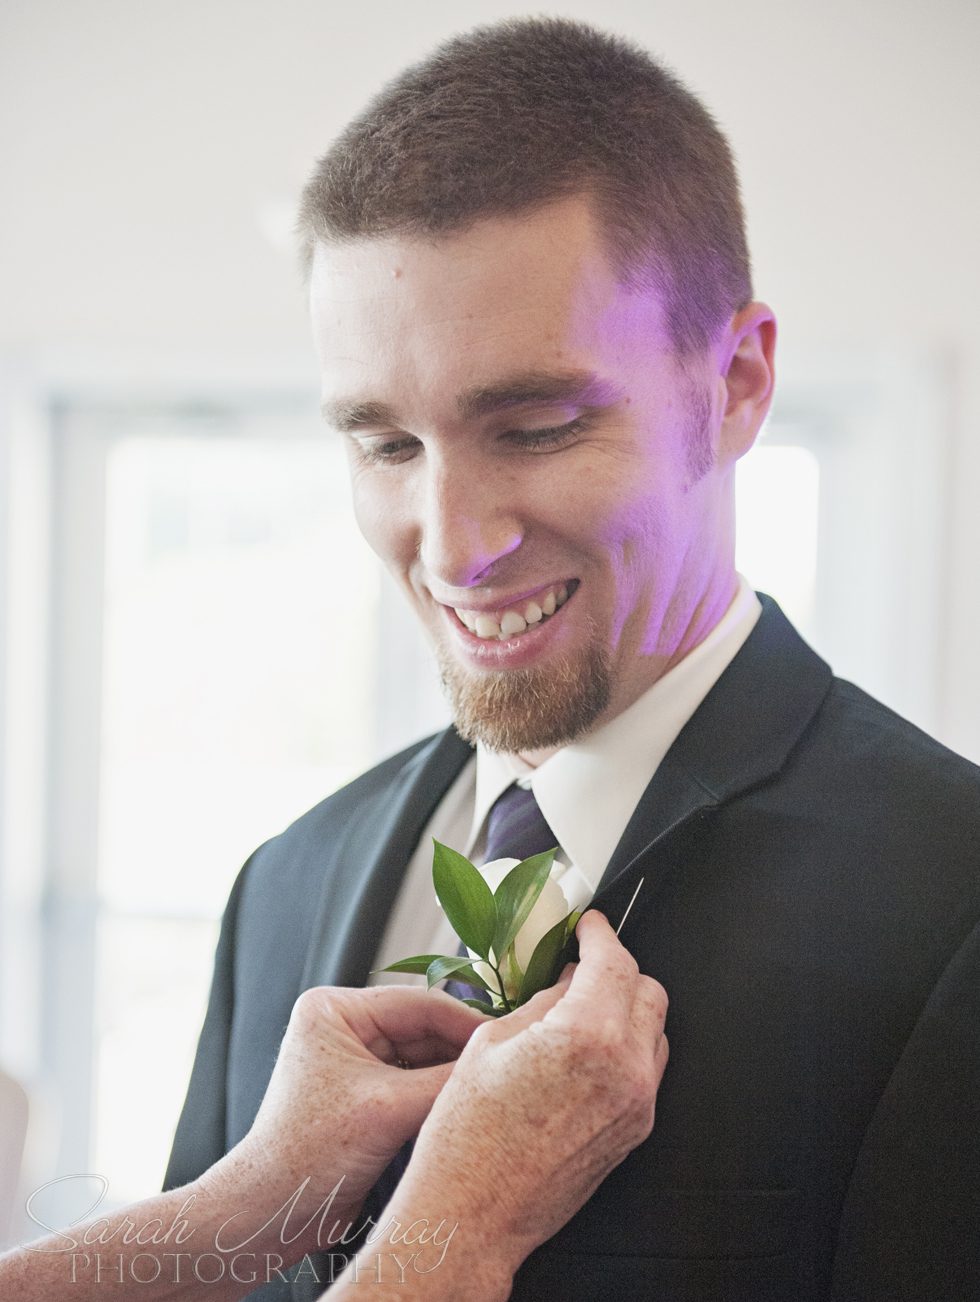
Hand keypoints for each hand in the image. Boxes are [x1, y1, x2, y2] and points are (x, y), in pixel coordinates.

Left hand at [224, 985, 486, 1247]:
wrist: (271, 1213)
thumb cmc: (311, 1152)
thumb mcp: (389, 1108)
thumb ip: (446, 1082)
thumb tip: (500, 1064)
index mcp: (335, 1009)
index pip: (419, 1003)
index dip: (467, 1022)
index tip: (510, 1039)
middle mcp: (344, 1026)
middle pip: (423, 1029)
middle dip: (462, 1052)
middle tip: (510, 1067)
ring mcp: (355, 1061)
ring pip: (423, 1058)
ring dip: (453, 1076)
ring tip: (496, 1089)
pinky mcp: (365, 1095)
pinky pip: (415, 1084)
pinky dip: (439, 1096)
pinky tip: (469, 1106)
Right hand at [382, 910, 667, 1292]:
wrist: (473, 1214)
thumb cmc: (467, 1137)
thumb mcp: (491, 1042)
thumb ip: (544, 1004)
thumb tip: (568, 983)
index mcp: (586, 1037)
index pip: (614, 962)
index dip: (600, 934)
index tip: (590, 927)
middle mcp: (623, 1070)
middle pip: (648, 992)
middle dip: (617, 969)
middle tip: (584, 966)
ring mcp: (635, 1106)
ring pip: (654, 1031)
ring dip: (626, 1009)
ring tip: (583, 1010)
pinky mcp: (633, 1133)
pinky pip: (646, 1071)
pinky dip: (627, 1048)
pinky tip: (588, 1052)